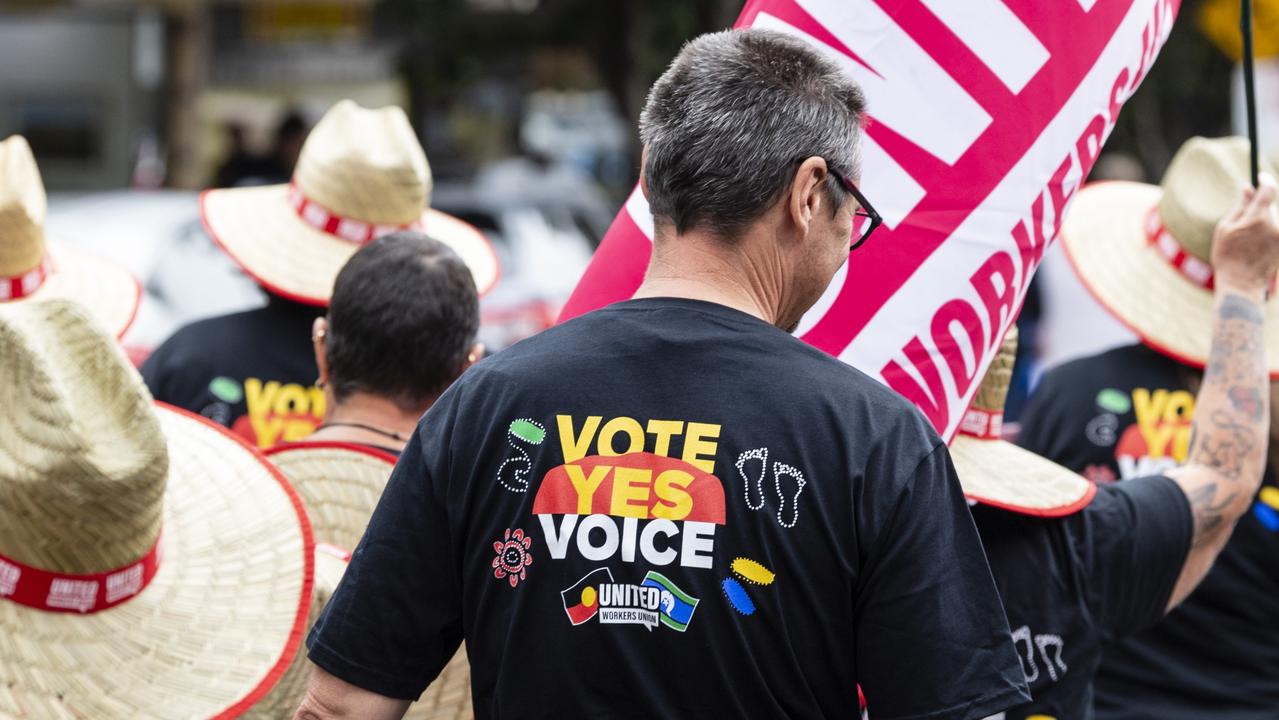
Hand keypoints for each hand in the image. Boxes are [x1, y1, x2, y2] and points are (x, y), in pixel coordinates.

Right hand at [1212, 175, 1278, 293]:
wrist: (1242, 284)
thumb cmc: (1228, 256)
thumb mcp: (1226, 228)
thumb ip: (1240, 206)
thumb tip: (1248, 188)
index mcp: (1258, 218)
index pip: (1269, 189)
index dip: (1265, 180)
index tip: (1260, 177)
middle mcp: (1275, 225)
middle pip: (1272, 205)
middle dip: (1260, 207)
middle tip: (1245, 219)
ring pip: (1275, 218)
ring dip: (1264, 221)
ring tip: (1249, 239)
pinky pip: (1277, 230)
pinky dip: (1269, 232)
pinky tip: (1256, 245)